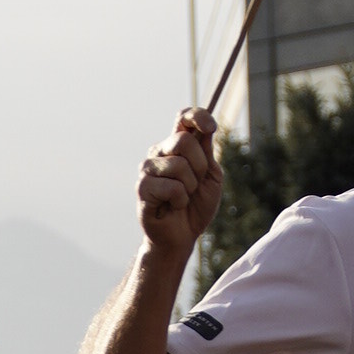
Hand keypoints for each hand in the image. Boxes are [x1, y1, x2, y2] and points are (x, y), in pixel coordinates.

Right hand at [135, 107, 221, 267]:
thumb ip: (207, 152)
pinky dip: (180, 200)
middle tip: (196, 184)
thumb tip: (205, 128)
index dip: (197, 116)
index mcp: (176, 146)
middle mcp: (159, 152)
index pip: (183, 118)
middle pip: (183, 140)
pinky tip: (172, 207)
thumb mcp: (210, 177)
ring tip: (183, 198)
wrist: (182, 237)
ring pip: (178, 165)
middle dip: (199, 165)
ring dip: (190, 187)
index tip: (211, 128)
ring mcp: (148, 169)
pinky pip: (171, 187)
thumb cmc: (195, 207)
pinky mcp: (142, 187)